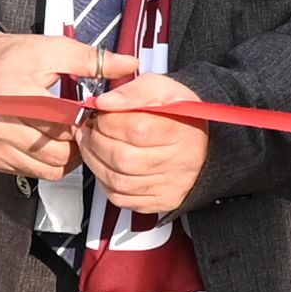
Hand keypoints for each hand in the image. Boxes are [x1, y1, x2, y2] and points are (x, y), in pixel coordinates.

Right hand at [0, 24, 124, 180]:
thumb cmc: (8, 59)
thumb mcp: (51, 49)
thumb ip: (92, 60)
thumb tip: (127, 64)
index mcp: (15, 96)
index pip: (64, 123)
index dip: (85, 119)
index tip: (91, 111)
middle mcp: (1, 126)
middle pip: (59, 152)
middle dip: (78, 141)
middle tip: (82, 125)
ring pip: (51, 169)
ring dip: (66, 155)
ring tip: (67, 132)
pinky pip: (35, 173)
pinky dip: (48, 161)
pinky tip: (50, 140)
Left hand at [82, 70, 208, 216]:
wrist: (199, 142)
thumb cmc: (178, 116)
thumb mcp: (160, 89)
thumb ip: (131, 91)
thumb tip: (104, 102)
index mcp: (181, 130)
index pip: (135, 129)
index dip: (108, 121)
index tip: (101, 114)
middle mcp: (178, 162)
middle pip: (123, 158)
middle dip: (96, 142)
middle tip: (91, 130)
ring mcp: (169, 186)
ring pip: (118, 181)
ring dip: (95, 161)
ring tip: (93, 144)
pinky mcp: (160, 202)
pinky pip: (121, 198)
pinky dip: (105, 182)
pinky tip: (106, 165)